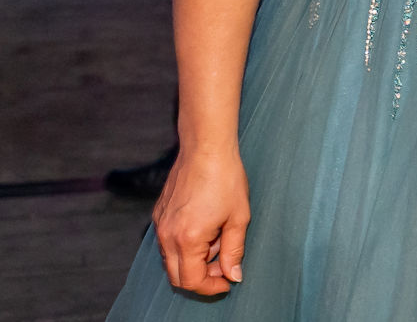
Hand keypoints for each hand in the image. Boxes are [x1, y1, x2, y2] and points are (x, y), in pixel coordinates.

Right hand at [152, 145, 249, 295]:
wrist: (205, 148)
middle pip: (177, 276)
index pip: (191, 281)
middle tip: (224, 266)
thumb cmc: (226, 179)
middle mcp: (167, 236)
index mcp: (187, 240)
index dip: (211, 287)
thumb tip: (233, 275)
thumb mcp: (239, 217)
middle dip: (201, 277)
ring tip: (218, 238)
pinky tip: (206, 227)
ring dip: (194, 260)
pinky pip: (168, 242)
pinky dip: (185, 245)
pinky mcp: (159, 215)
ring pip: (171, 260)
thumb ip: (234, 251)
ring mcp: (160, 225)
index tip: (227, 282)